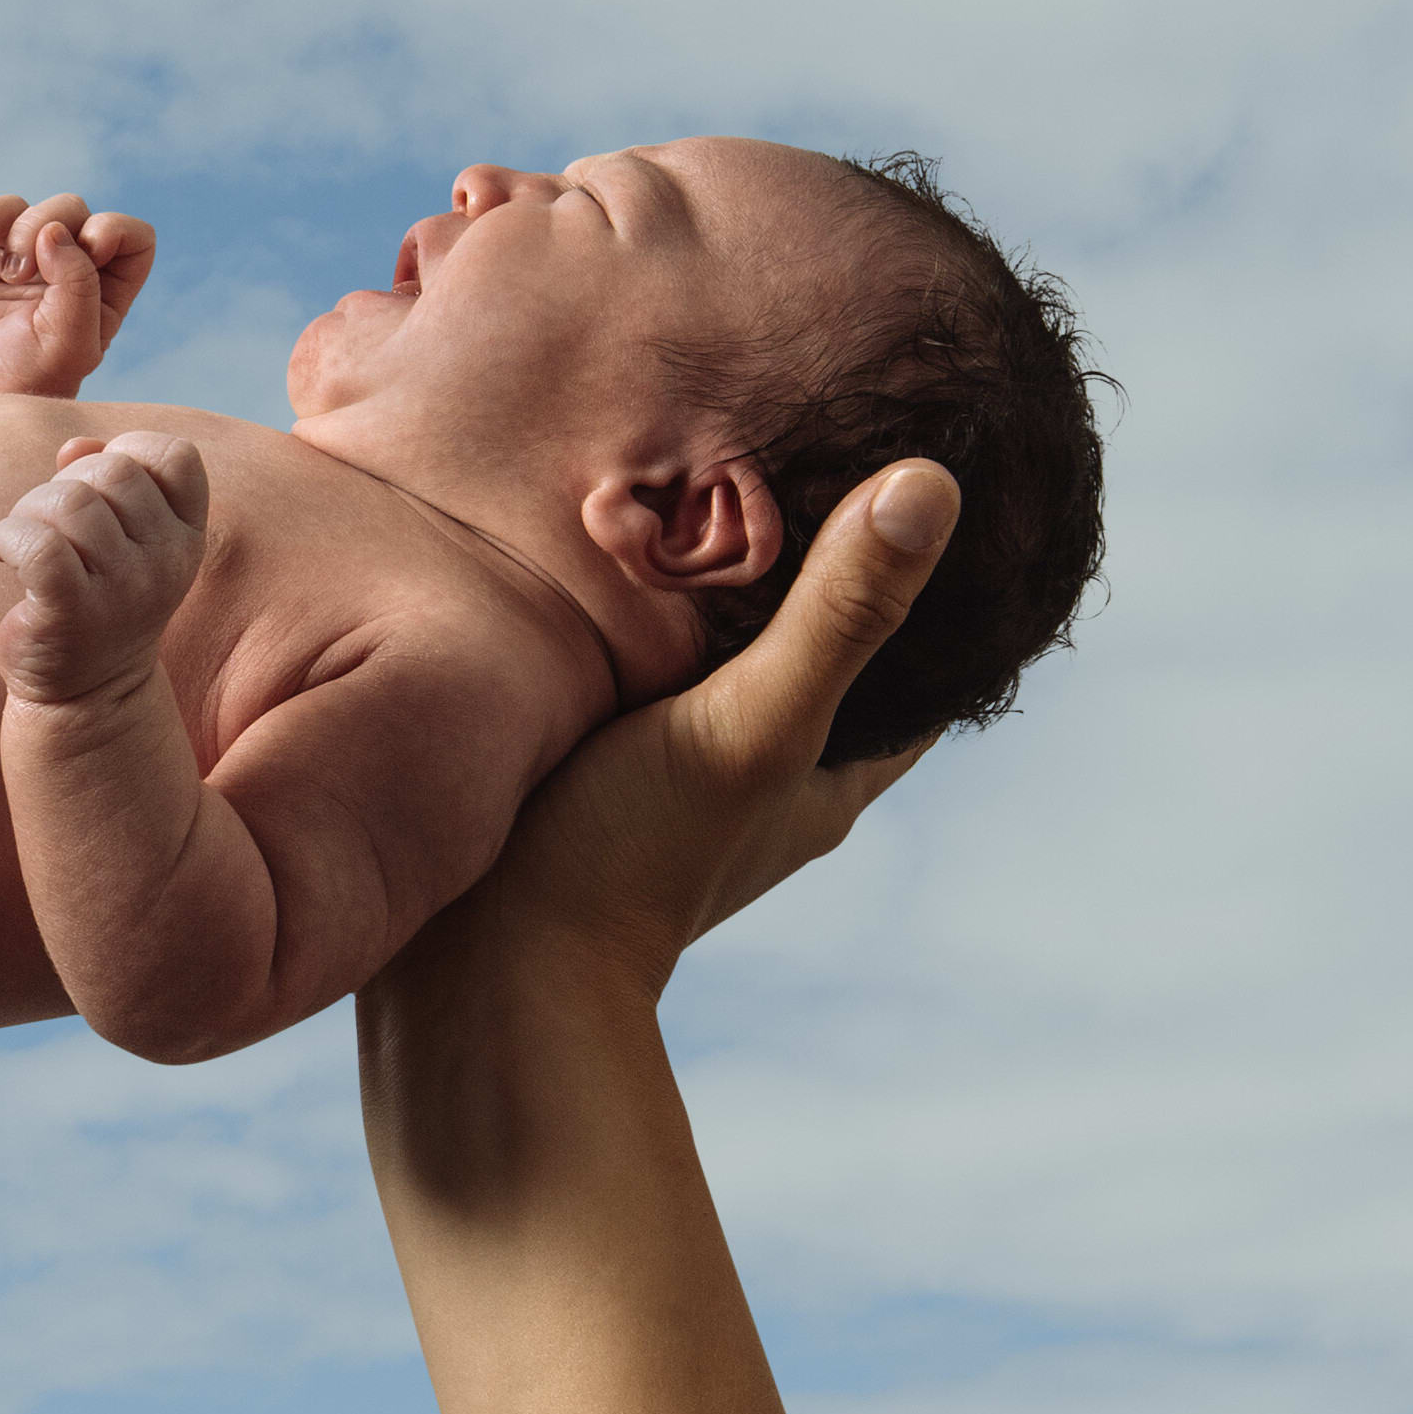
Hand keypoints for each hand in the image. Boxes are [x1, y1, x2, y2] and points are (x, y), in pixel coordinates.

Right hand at [0, 192, 156, 396]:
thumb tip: (54, 231)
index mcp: (106, 286)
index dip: (113, 230)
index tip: (90, 250)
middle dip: (37, 227)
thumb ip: (78, 285)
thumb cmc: (33, 376)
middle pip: (68, 208)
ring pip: (14, 206)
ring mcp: (21, 256)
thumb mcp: (70, 342)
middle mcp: (68, 263)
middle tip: (16, 274)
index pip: (133, 236)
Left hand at [0, 429, 209, 704]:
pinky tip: (0, 555)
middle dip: (66, 481)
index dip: (130, 451)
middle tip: (48, 523)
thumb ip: (102, 479)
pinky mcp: (72, 613)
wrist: (88, 696)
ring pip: (70, 502)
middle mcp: (164, 562)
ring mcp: (124, 590)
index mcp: (185, 536)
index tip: (99, 489)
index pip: (176, 457)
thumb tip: (74, 444)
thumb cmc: (96, 599)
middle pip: (112, 469)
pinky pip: (38, 544)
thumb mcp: (117, 536)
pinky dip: (6, 537)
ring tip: (22, 540)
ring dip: (29, 509)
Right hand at [421, 461, 958, 1003]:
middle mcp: (760, 776)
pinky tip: (602, 552)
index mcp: (828, 778)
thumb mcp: (751, 719)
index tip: (923, 477)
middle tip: (803, 448)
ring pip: (719, 657)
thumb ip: (837, 615)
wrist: (476, 965)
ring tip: (699, 474)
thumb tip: (937, 483)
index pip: (922, 668)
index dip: (935, 582)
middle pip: (816, 651)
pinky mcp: (588, 765)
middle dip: (815, 566)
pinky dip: (637, 614)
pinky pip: (634, 667)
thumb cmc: (628, 855)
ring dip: (714, 589)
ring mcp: (672, 774)